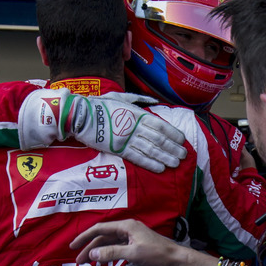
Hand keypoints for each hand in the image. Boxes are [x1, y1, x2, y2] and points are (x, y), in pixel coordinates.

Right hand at [18, 89, 186, 172]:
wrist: (80, 115)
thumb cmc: (99, 105)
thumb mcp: (120, 97)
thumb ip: (137, 100)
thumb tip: (153, 102)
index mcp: (136, 113)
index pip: (160, 124)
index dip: (173, 133)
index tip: (182, 140)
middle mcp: (134, 126)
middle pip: (159, 139)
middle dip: (173, 148)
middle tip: (184, 155)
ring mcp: (126, 138)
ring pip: (151, 149)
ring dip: (165, 157)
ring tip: (176, 163)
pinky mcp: (118, 149)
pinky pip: (137, 158)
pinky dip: (150, 163)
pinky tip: (160, 168)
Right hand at [70, 219, 185, 265]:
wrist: (176, 259)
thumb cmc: (157, 254)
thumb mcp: (133, 254)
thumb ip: (112, 253)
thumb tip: (92, 253)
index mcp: (126, 226)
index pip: (100, 229)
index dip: (85, 237)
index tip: (73, 246)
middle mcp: (127, 228)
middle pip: (103, 236)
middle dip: (89, 247)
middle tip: (78, 260)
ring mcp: (131, 236)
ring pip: (109, 242)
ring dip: (98, 251)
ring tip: (87, 263)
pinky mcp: (135, 244)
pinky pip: (116, 247)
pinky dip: (107, 254)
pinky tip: (102, 261)